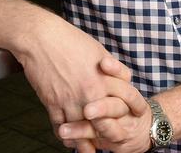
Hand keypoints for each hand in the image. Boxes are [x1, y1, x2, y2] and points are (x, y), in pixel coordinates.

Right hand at [16, 18, 146, 150]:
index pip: (127, 99)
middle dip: (112, 132)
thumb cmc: (71, 41)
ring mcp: (70, 101)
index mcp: (105, 78)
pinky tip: (71, 141)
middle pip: (106, 121)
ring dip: (88, 142)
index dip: (135, 108)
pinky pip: (61, 128)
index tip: (138, 115)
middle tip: (117, 139)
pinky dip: (67, 137)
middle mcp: (90, 93)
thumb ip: (114, 70)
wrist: (42, 39)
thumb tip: (126, 80)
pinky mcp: (52, 104)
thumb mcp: (101, 52)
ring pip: (83, 131)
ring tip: (93, 150)